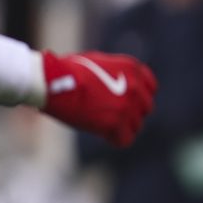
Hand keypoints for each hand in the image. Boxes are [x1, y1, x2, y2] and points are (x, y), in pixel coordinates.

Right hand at [40, 51, 156, 147]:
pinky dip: (115, 139)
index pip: (150, 88)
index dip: (139, 96)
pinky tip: (102, 133)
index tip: (127, 101)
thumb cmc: (67, 70)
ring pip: (135, 125)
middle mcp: (135, 88)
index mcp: (132, 69)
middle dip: (130, 112)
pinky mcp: (115, 124)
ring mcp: (127, 107)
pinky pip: (125, 140)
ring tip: (101, 122)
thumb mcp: (100, 63)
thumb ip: (118, 74)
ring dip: (121, 126)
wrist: (52, 80)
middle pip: (145, 108)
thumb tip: (123, 87)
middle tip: (111, 114)